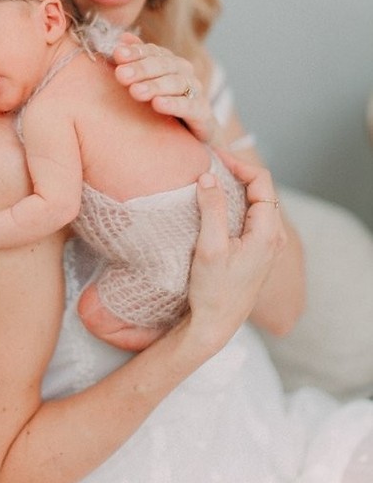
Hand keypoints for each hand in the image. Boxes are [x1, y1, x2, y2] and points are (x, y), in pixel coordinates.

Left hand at [112, 33, 217, 142]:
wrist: (194, 133)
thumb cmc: (166, 102)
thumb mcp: (149, 81)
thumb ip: (137, 60)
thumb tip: (122, 38)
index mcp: (169, 62)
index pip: (152, 51)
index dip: (135, 52)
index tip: (117, 54)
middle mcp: (184, 72)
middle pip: (163, 65)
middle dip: (141, 69)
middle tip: (121, 75)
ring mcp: (195, 90)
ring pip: (175, 83)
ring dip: (155, 86)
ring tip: (135, 91)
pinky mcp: (202, 111)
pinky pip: (188, 106)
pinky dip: (173, 104)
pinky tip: (157, 104)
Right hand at [185, 154, 286, 350]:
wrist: (216, 324)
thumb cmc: (213, 291)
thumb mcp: (209, 247)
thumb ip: (212, 209)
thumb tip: (209, 177)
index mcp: (268, 232)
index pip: (262, 182)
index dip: (239, 164)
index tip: (215, 157)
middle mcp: (274, 236)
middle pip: (262, 189)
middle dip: (238, 172)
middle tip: (211, 163)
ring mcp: (269, 244)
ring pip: (257, 202)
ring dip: (237, 187)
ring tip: (212, 178)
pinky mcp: (259, 251)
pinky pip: (252, 216)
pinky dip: (237, 202)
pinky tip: (216, 203)